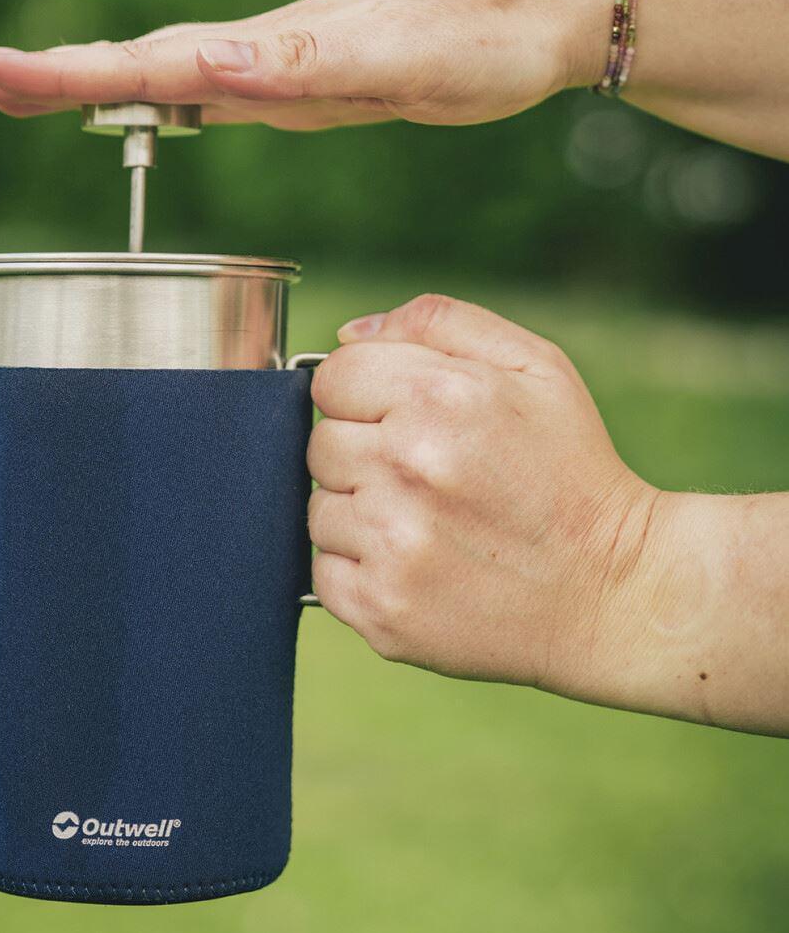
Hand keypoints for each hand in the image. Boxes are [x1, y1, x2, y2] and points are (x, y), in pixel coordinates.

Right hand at [0, 0, 609, 130]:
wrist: (522, 27)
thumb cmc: (469, 48)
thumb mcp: (391, 60)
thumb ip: (299, 65)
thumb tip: (206, 67)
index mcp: (264, 50)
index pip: (145, 63)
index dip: (64, 72)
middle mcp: (252, 54)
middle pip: (128, 63)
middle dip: (44, 74)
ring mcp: (266, 68)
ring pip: (154, 77)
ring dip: (81, 84)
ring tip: (16, 90)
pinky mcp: (289, 87)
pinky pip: (196, 96)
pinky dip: (143, 100)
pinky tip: (131, 108)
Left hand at [307, 294, 660, 697]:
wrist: (614, 593)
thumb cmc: (570, 471)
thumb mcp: (536, 367)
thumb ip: (438, 323)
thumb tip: (347, 332)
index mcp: (438, 398)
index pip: (332, 378)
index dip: (364, 396)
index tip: (404, 420)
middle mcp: (406, 468)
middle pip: (320, 444)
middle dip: (364, 453)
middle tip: (427, 476)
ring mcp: (391, 544)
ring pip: (318, 509)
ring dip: (359, 513)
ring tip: (428, 523)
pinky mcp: (381, 608)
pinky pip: (323, 570)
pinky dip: (359, 567)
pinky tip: (417, 564)